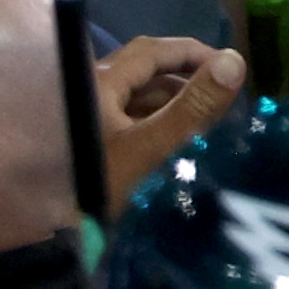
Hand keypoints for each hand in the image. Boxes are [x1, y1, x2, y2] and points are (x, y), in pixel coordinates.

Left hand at [95, 36, 246, 206]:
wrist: (53, 238)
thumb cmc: (99, 185)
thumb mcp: (151, 147)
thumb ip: (193, 106)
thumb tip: (235, 61)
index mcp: (99, 84)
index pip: (153, 51)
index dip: (194, 53)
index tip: (230, 68)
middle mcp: (89, 94)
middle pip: (145, 73)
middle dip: (186, 79)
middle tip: (223, 95)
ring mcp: (88, 120)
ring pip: (137, 98)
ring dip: (173, 103)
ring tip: (209, 120)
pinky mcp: (91, 143)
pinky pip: (129, 121)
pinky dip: (157, 123)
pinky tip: (178, 142)